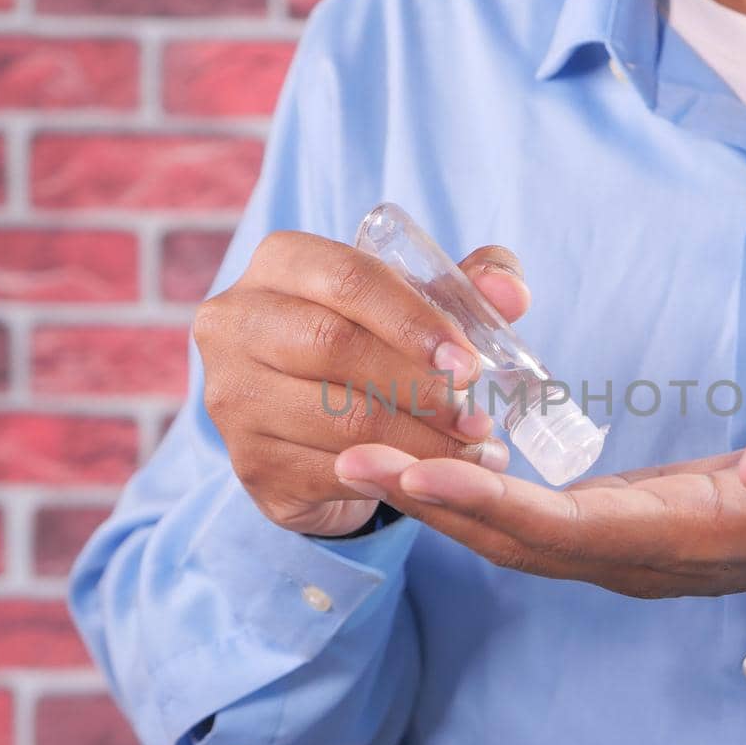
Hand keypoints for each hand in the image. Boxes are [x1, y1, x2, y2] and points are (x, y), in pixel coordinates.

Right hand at [194, 230, 528, 536]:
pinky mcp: (252, 463)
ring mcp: (234, 397)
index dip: (414, 319)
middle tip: (480, 417)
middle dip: (420, 386)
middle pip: (334, 347)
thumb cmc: (369, 342)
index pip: (347, 277)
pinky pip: (333, 472)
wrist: (309, 423)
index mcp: (280, 264)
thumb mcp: (415, 305)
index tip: (469, 362)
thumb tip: (511, 293)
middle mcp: (236, 323)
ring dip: (420, 441)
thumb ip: (465, 288)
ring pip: (338, 420)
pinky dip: (397, 478)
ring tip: (476, 451)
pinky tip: (442, 480)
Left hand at [333, 419, 745, 606]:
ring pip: (510, 534)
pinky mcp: (615, 527)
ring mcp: (620, 546)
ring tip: (363, 457)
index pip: (568, 530)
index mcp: (684, 541)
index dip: (492, 503)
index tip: (421, 470)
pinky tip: (430, 456)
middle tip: (348, 460)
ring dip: (437, 499)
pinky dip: (472, 491)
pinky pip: (527, 519)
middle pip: (512, 540)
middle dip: (432, 504)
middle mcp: (636, 555)